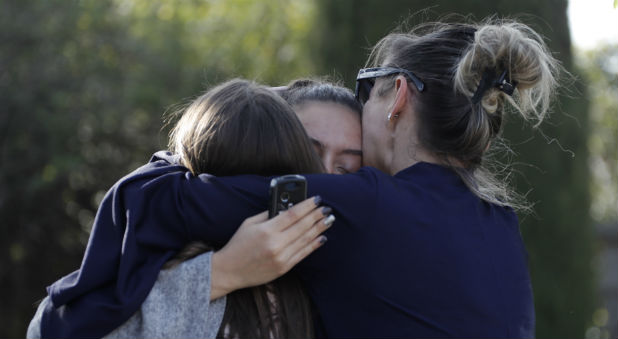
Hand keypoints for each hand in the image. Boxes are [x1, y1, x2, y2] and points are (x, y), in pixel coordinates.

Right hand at [210, 196, 333, 299]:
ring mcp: (281, 257)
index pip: (293, 214)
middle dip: (317, 216)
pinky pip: (303, 254)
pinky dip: (314, 245)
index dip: (308, 206)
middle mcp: (276, 244)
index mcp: (266, 230)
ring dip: (320, 229)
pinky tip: (322, 237)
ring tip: (329, 220)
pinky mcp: (284, 268)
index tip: (317, 199)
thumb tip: (288, 207)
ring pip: (306, 240)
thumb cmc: (238, 245)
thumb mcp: (249, 224)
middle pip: (303, 226)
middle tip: (327, 209)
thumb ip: (268, 214)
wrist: (229, 271)